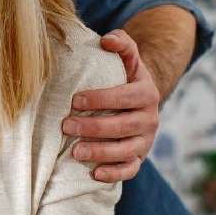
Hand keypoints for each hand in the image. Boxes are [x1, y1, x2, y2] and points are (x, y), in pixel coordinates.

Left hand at [62, 28, 159, 182]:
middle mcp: (150, 118)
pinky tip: (93, 174)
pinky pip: (130, 170)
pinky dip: (113, 174)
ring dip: (100, 152)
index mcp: (146, 93)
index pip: (125, 97)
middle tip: (66, 125)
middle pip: (123, 126)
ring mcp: (146, 140)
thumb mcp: (128, 57)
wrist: (139, 100)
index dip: (100, 99)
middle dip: (93, 127)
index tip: (74, 100)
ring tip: (75, 151)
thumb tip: (106, 40)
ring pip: (126, 151)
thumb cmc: (125, 76)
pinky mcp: (140, 157)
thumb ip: (121, 43)